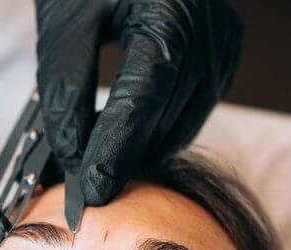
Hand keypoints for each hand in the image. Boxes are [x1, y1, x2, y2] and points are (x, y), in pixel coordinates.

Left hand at [35, 0, 241, 204]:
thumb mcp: (67, 18)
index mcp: (169, 14)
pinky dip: (158, 125)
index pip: (142, 101)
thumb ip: (66, 88)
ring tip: (97, 151)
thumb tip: (71, 154)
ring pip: (180, 123)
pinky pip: (192, 108)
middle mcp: (207, 32)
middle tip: (80, 180)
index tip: (90, 190)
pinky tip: (129, 126)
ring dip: (139, 144)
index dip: (114, 152)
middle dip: (120, 154)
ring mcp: (222, 44)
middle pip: (163, 118)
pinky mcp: (223, 54)